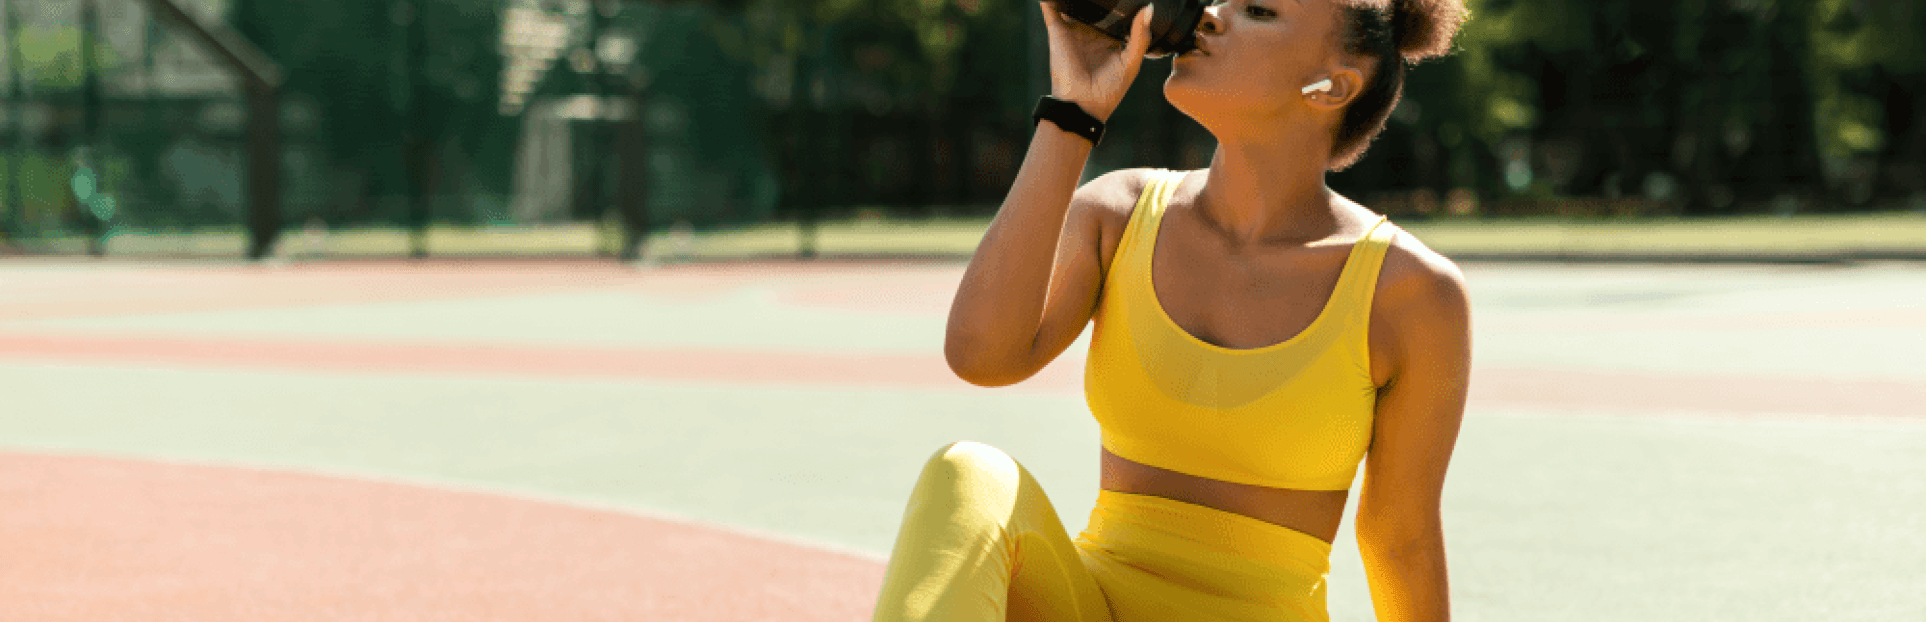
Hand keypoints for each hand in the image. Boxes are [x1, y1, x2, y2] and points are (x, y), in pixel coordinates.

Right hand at [1038, 1, 1154, 122]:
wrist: (1083, 104)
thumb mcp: (1132, 61)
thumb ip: (1141, 35)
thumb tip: (1149, 8)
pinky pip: (1051, 7)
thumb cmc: (1110, 89)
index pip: (1117, 10)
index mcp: (1111, 36)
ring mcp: (1074, 28)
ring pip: (1074, 1)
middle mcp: (1092, 29)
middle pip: (1094, 2)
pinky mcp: (1058, 30)